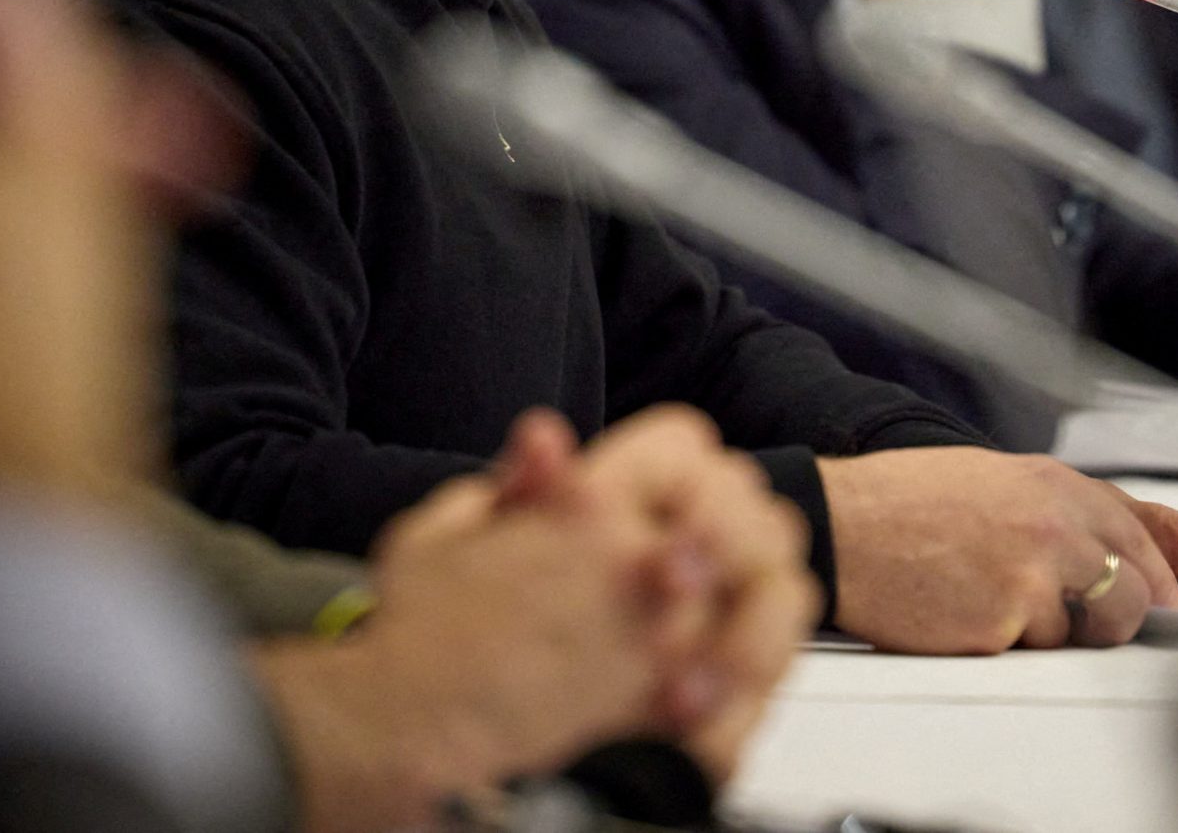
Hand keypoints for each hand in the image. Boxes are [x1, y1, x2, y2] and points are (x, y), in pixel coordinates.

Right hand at [258, 407, 814, 828]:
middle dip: (722, 520)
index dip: (678, 461)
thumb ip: (508, 484)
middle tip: (698, 543)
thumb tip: (544, 438)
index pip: (684, 442)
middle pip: (738, 505)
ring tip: (712, 604)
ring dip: (746, 582)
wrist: (410, 740)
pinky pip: (758, 659)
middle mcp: (639, 557)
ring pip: (766, 579)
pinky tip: (712, 662)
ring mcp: (667, 630)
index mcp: (586, 504)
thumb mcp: (438, 534)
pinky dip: (746, 655)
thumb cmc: (414, 644)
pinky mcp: (680, 700)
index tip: (670, 485)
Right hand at [817, 448, 1177, 651]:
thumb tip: (1135, 572)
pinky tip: (966, 611)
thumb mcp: (1002, 490)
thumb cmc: (909, 509)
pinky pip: (1040, 649)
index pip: (1168, 526)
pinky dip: (1009, 643)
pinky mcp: (1011, 611)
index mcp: (1063, 483)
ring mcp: (1041, 564)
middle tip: (1130, 624)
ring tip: (992, 598)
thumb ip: (1071, 522)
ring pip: (1098, 626)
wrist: (841, 524)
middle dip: (1146, 616)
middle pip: (1146, 584)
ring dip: (1057, 629)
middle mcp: (1063, 516)